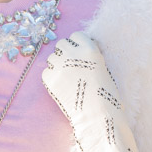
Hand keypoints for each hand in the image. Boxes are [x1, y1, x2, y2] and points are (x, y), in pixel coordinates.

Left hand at [41, 30, 140, 151]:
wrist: (96, 116)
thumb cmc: (105, 94)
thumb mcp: (102, 68)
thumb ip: (89, 56)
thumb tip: (76, 48)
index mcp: (90, 49)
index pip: (76, 36)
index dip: (78, 44)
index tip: (80, 54)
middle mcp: (73, 53)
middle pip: (61, 44)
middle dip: (65, 53)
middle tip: (72, 67)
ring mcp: (59, 65)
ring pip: (52, 57)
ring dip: (57, 64)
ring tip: (67, 79)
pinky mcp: (49, 78)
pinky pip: (46, 72)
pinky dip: (52, 77)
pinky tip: (62, 87)